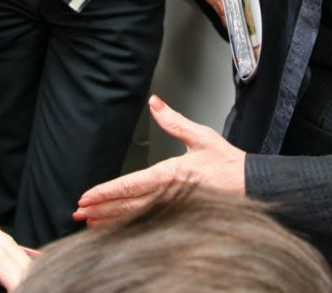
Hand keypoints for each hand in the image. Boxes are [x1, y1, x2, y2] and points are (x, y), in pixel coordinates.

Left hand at [73, 95, 245, 225]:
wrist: (253, 186)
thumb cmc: (228, 164)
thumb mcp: (200, 136)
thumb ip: (173, 121)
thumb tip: (156, 103)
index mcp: (171, 174)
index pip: (130, 185)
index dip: (105, 192)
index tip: (87, 197)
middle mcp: (169, 193)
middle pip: (127, 205)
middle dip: (101, 209)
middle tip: (78, 213)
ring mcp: (174, 207)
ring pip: (136, 216)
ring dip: (111, 220)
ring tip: (91, 223)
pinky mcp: (180, 215)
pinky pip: (150, 222)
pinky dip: (130, 225)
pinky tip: (117, 227)